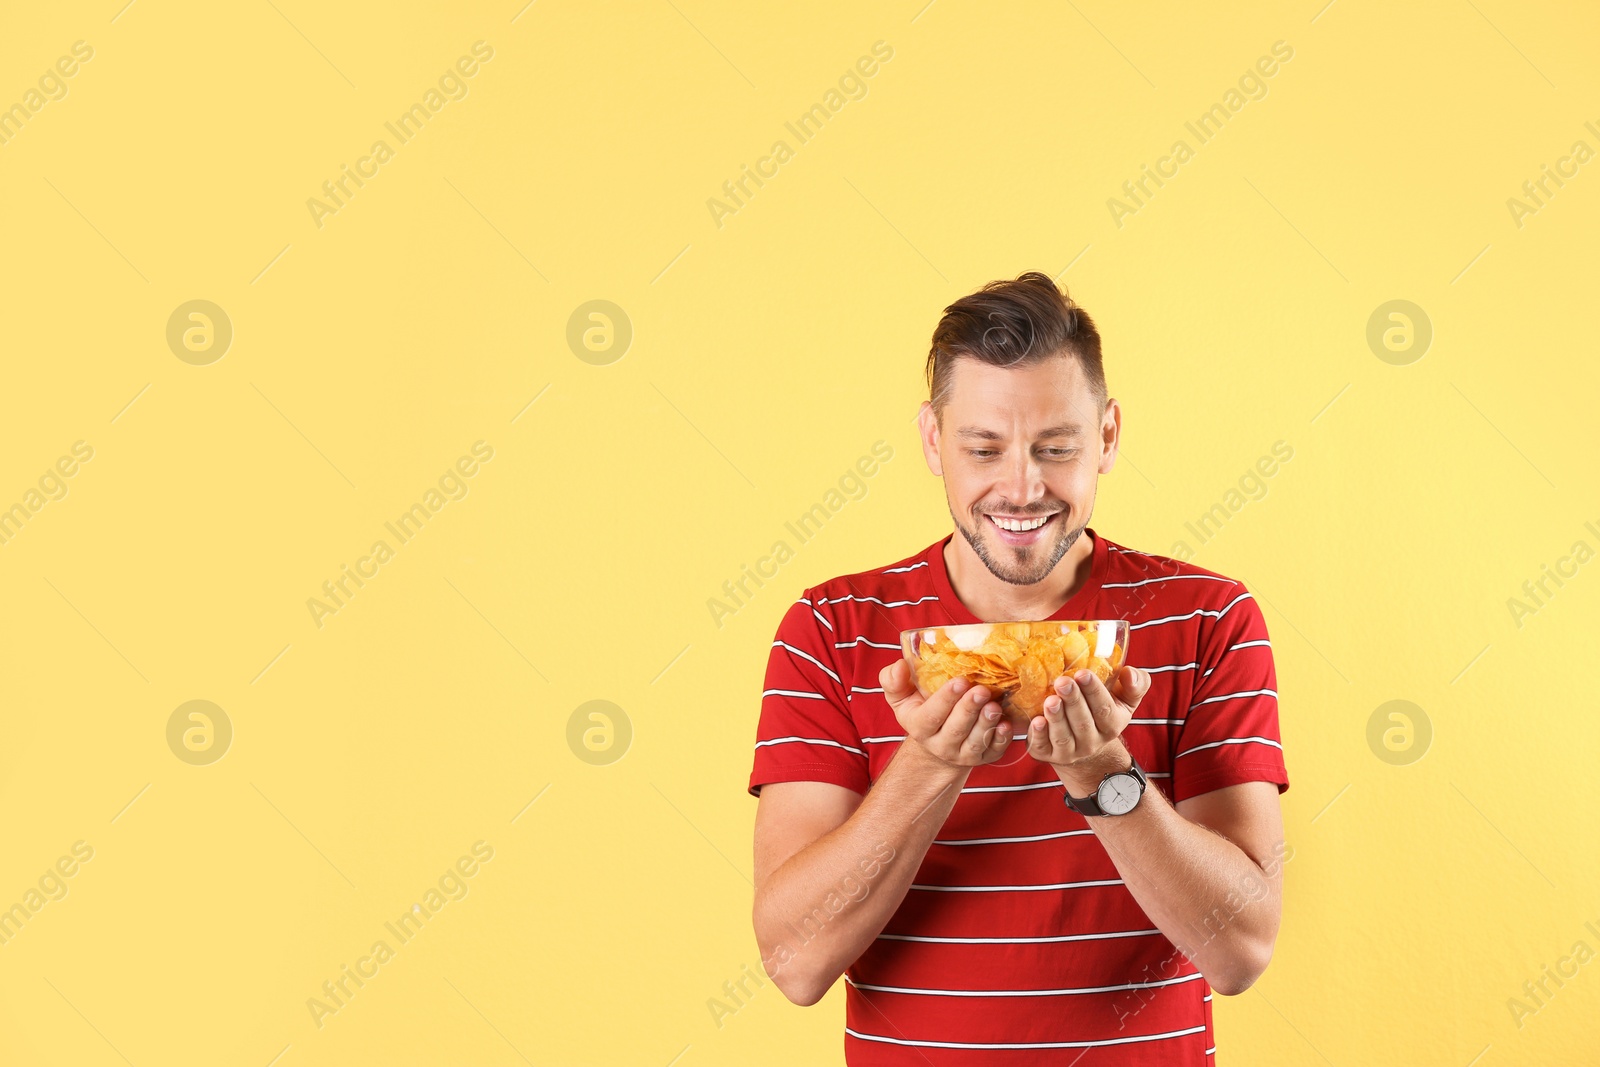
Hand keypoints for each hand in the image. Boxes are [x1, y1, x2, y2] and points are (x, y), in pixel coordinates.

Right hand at [879, 659, 1013, 767]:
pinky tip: (1006, 724)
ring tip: (995, 706)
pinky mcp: (983, 757)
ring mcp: (963, 754)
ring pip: (975, 742)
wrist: (937, 741)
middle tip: (981, 690)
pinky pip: (994, 751)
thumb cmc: (920, 709)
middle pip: (955, 730)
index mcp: (918, 727)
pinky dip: (1002, 739)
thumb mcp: (901, 695)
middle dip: (969, 709)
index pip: (931, 716)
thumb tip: (900, 666)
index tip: (959, 681)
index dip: (945, 700)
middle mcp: (940, 744)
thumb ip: (893, 680)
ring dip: (986, 724)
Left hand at [1026, 664, 1150, 778]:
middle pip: (1083, 723)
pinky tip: (1036, 721)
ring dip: (1057, 718)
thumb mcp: (1124, 698)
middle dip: (1073, 701)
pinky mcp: (1046, 753)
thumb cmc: (1102, 711)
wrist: (1082, 743)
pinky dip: (1039, 735)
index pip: (1105, 709)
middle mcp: (1091, 742)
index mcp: (1112, 725)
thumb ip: (1135, 684)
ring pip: (1063, 736)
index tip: (1083, 673)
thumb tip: (1129, 672)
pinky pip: (1042, 747)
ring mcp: (1069, 751)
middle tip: (1063, 682)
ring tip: (1051, 700)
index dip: (1094, 691)